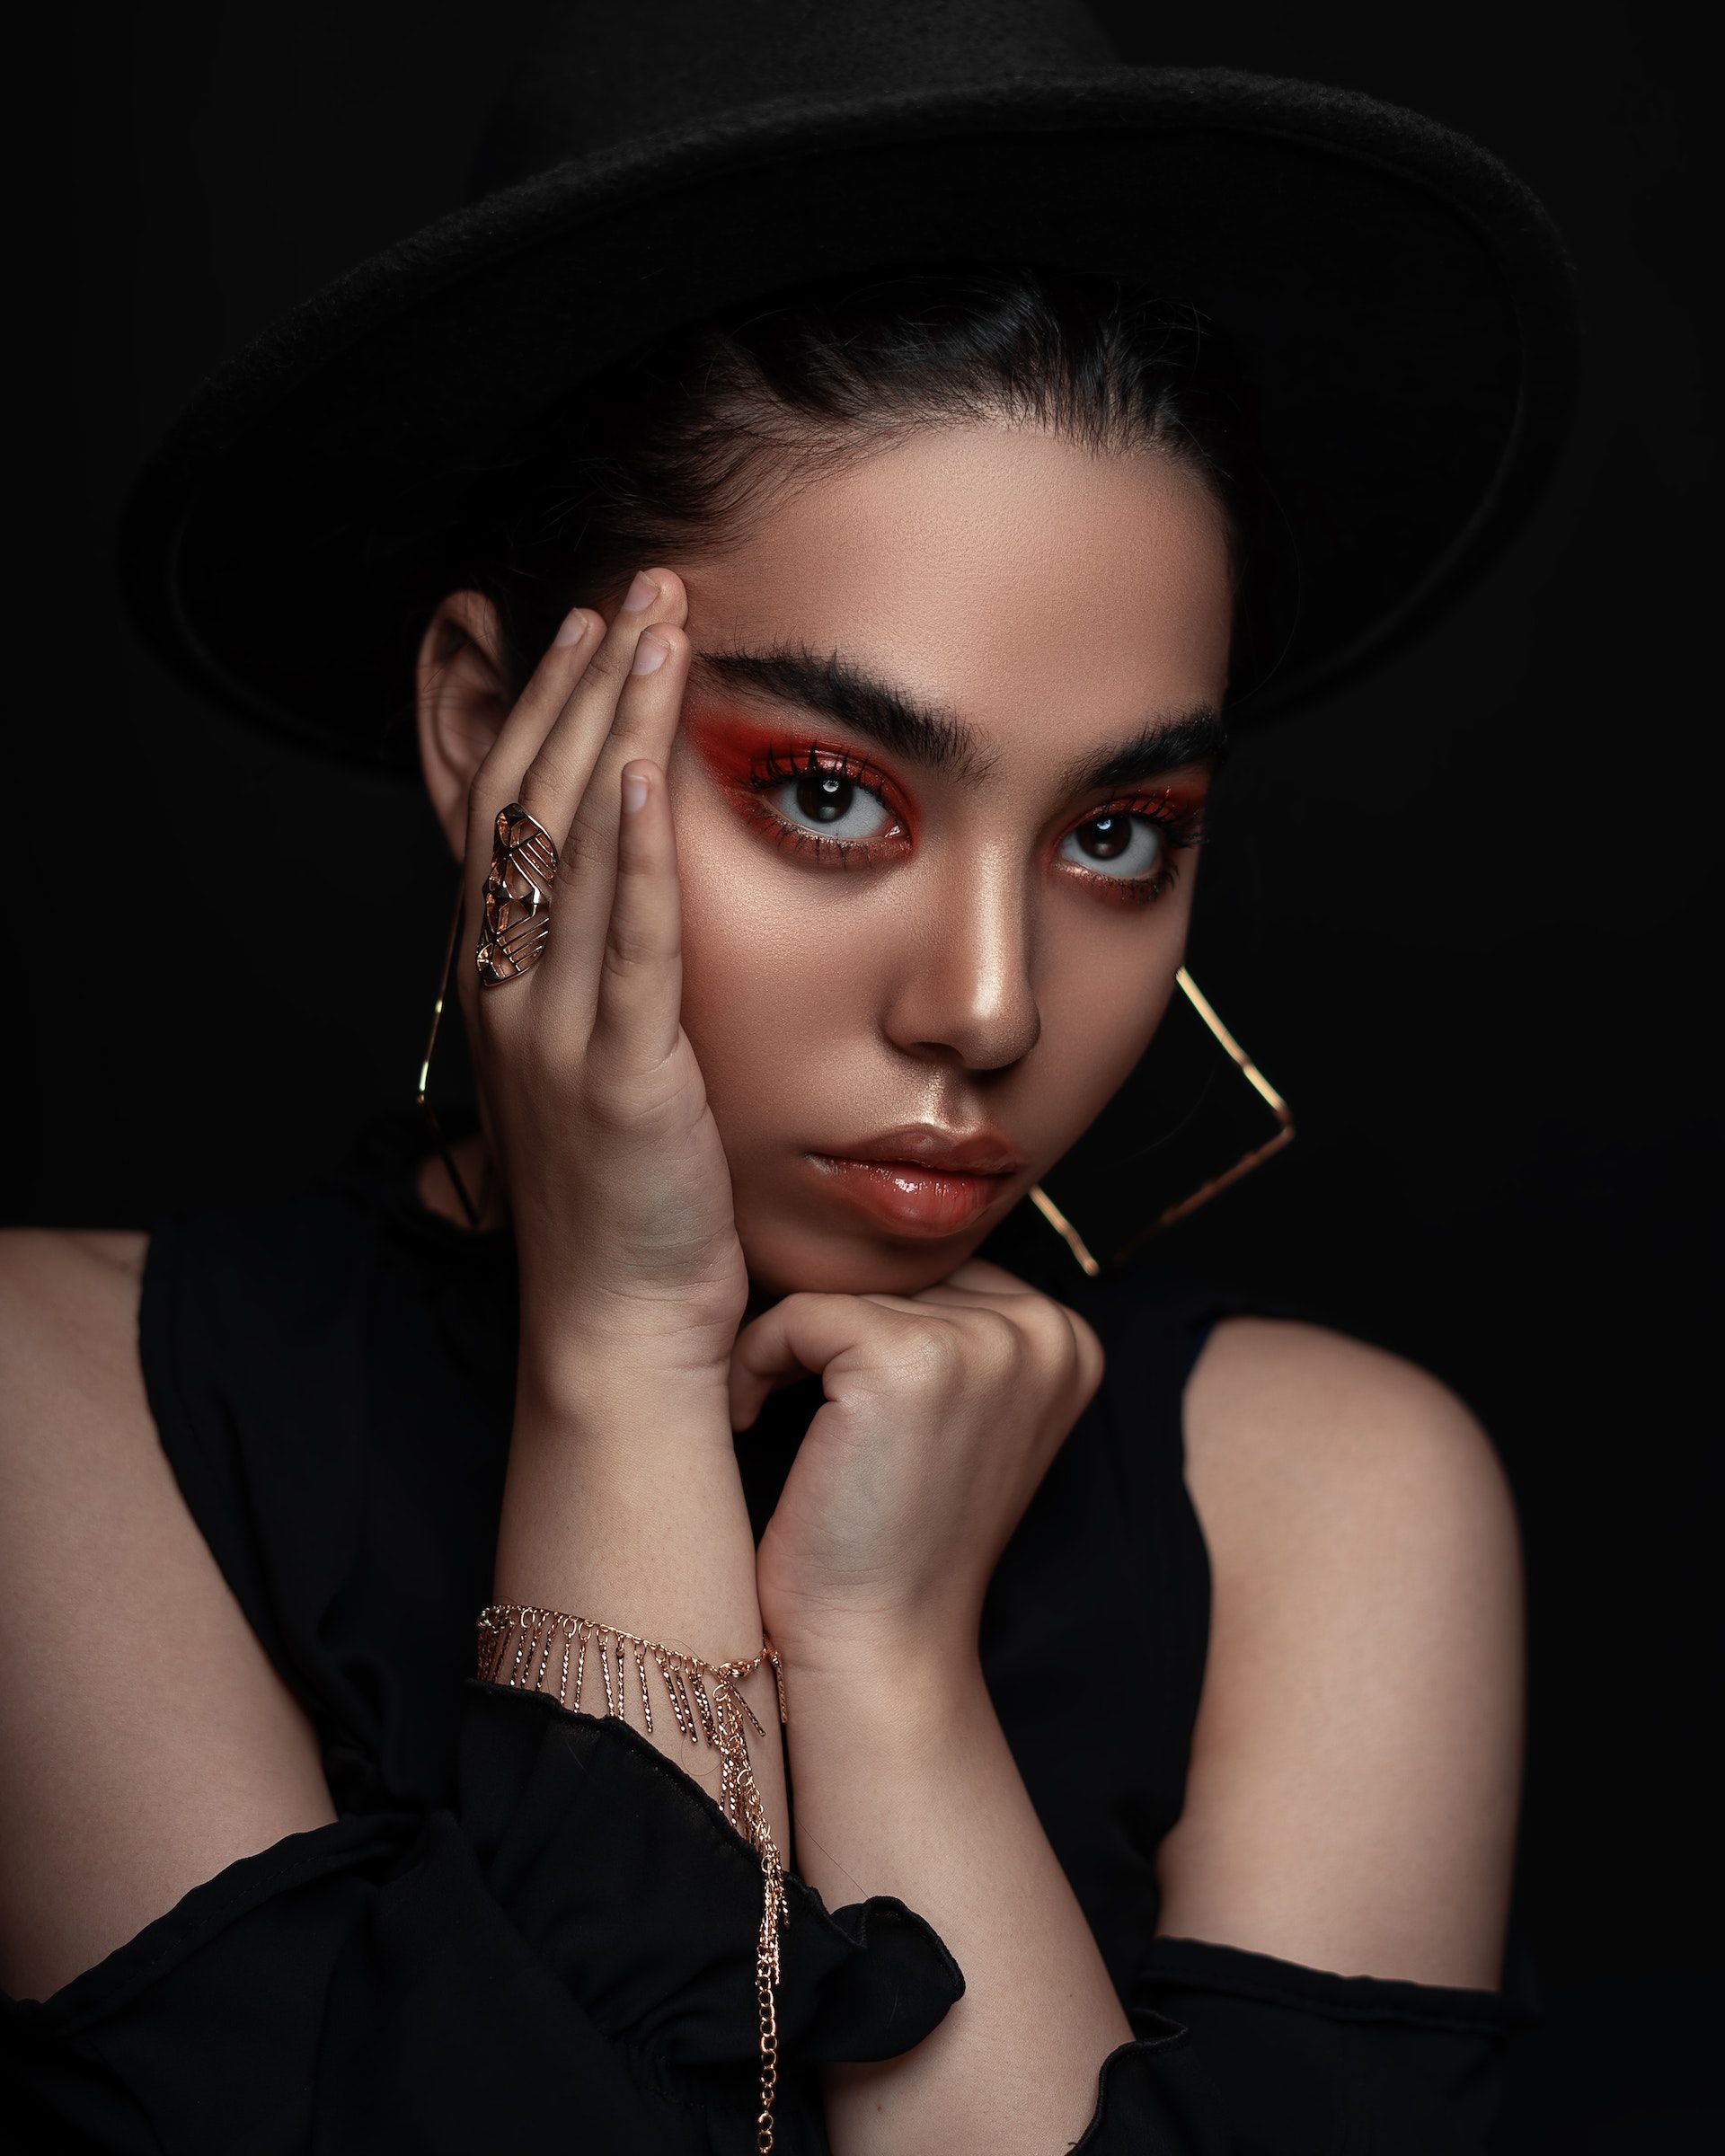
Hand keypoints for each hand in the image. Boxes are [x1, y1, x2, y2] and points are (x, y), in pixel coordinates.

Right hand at [456, 569, 747, 1397]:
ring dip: (615, 726)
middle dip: (587, 685)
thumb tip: (640, 911)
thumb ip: (605, 985)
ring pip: (573, 849)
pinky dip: (629, 854)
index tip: (596, 626)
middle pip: (533, 802)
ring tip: (660, 626)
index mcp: (505, 988)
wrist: (618, 1331)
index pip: (512, 816)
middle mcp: (510, 995)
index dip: (547, 712)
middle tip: (640, 584)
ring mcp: (554, 1034)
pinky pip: (622, 945)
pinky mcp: (620, 1078)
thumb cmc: (630, 1209)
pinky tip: (644, 769)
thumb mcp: (599, 1075)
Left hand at [726, 1257, 1105, 1675]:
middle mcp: (1045, 1329)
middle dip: (827, 1333)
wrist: (880, 1646)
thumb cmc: (895, 1537)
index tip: (837, 1399)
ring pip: (839, 1288)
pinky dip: (756, 1361)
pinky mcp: (912, 1357)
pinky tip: (753, 1421)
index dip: (867, 1324)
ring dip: (787, 1347)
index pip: (935, 1271)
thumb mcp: (955, 1417)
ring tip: (777, 1420)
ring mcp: (986, 1341)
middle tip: (797, 1412)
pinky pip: (797, 1313)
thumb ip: (947, 1325)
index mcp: (1068, 1339)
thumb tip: (860, 1230)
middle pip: (889, 1272)